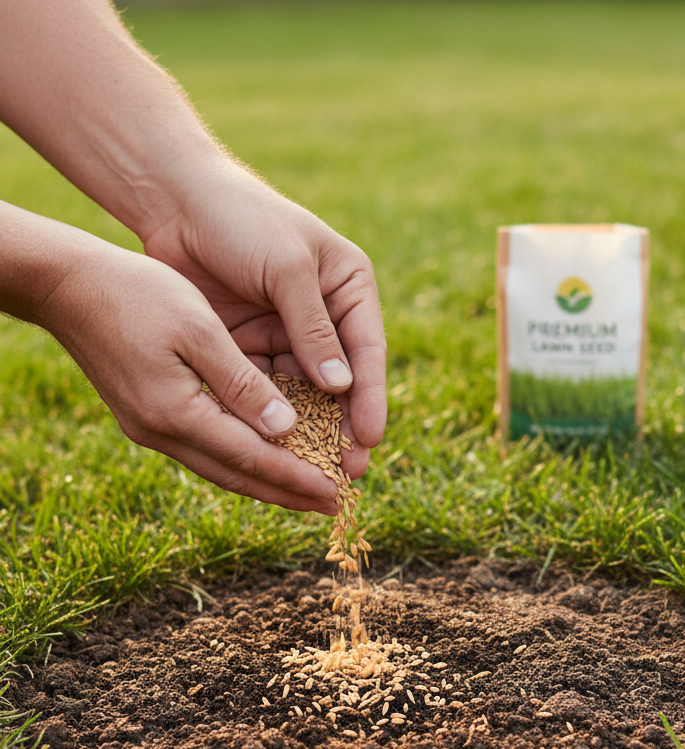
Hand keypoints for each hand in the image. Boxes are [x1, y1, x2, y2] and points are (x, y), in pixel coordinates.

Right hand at [43, 230, 341, 513]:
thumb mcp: (199, 330)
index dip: (297, 478)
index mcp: (178, 413)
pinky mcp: (146, 417)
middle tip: (333, 506)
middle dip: (288, 493)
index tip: (336, 494)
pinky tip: (264, 457)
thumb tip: (285, 429)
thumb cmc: (138, 294)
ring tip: (307, 491)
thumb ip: (242, 382)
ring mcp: (150, 429)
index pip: (252, 458)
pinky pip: (204, 450)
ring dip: (266, 482)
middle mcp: (162, 433)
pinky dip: (240, 459)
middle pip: (238, 476)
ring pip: (220, 468)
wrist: (69, 287)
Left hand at [141, 163, 387, 483]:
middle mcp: (324, 315)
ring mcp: (286, 333)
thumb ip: (313, 330)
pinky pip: (265, 389)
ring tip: (309, 469)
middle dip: (343, 426)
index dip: (370, 398)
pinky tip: (271, 447)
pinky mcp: (251, 346)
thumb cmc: (241, 219)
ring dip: (307, 429)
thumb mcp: (286, 269)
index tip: (368, 439)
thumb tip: (341, 389)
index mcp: (349, 288)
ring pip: (303, 393)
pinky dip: (268, 417)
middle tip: (347, 472)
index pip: (367, 351)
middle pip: (340, 382)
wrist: (175, 201)